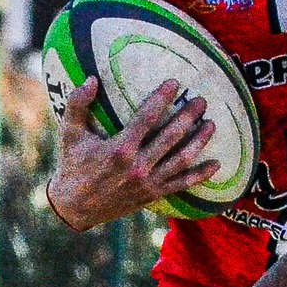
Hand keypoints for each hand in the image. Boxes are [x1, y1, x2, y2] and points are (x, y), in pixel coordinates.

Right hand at [46, 78, 217, 231]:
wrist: (75, 207)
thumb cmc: (73, 166)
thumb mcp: (69, 134)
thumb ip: (77, 105)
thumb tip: (91, 79)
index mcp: (119, 149)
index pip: (147, 118)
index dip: (162, 98)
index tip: (175, 83)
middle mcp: (137, 166)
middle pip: (171, 137)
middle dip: (188, 117)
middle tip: (201, 101)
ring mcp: (148, 182)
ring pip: (181, 160)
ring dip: (199, 141)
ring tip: (211, 124)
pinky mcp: (154, 195)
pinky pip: (182, 184)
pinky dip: (200, 175)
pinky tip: (216, 164)